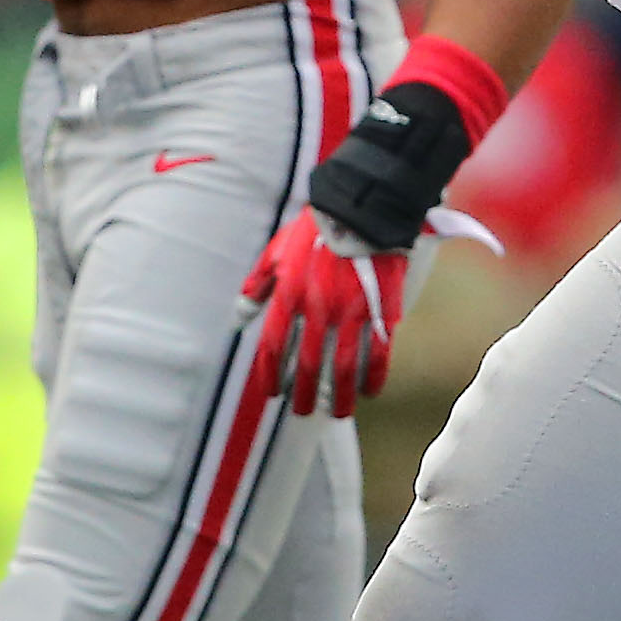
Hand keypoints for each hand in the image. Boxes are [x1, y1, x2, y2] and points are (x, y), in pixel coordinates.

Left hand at [237, 210, 405, 418]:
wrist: (364, 208)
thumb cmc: (316, 228)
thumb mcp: (277, 251)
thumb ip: (257, 286)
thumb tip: (240, 318)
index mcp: (289, 294)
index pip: (273, 345)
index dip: (271, 373)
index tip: (272, 392)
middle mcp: (317, 309)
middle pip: (307, 364)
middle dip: (304, 394)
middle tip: (302, 412)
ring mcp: (351, 312)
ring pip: (343, 366)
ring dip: (339, 395)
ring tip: (337, 413)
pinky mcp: (381, 310)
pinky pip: (378, 353)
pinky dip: (374, 376)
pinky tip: (369, 391)